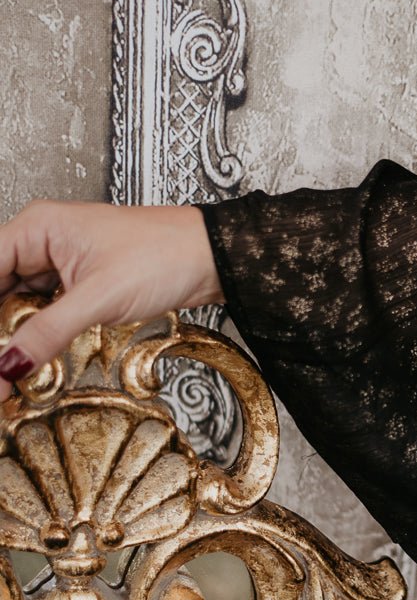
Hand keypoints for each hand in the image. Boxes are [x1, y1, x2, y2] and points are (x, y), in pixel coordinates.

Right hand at [0, 200, 222, 396]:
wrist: (212, 257)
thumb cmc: (166, 254)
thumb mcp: (99, 298)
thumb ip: (47, 332)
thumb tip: (6, 365)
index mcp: (37, 227)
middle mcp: (41, 240)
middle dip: (0, 330)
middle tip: (1, 372)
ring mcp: (59, 262)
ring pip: (17, 304)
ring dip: (13, 336)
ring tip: (10, 372)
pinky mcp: (78, 283)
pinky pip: (43, 311)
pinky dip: (36, 335)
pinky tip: (31, 358)